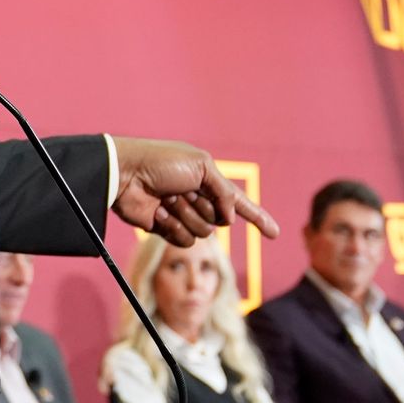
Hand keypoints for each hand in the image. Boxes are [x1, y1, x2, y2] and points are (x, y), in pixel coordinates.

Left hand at [110, 137, 278, 245]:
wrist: (128, 174)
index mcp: (209, 182)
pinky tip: (157, 211)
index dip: (258, 218)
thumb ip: (224, 192)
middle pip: (220, 221)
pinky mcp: (166, 229)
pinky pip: (183, 240)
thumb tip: (230, 220)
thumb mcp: (202, 166)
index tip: (275, 233)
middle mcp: (198, 200)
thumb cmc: (162, 162)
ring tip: (167, 198)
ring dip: (186, 215)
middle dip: (203, 206)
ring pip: (202, 233)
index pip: (239, 203)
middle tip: (182, 189)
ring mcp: (182, 215)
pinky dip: (172, 225)